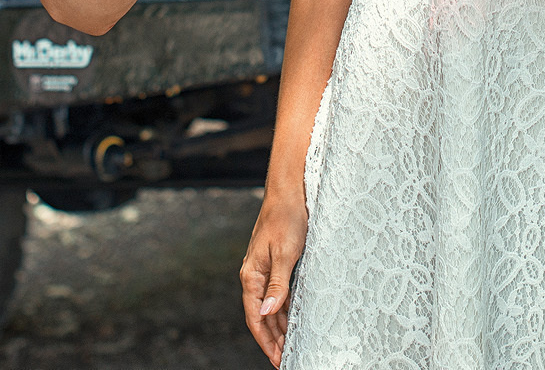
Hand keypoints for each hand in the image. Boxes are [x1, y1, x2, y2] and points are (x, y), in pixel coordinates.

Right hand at [241, 187, 306, 365]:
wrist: (290, 191)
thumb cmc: (287, 217)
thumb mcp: (285, 253)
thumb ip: (277, 284)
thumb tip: (267, 312)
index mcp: (251, 274)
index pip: (255, 317)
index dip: (266, 340)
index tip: (277, 358)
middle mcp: (255, 274)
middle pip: (261, 316)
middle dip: (273, 339)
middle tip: (286, 359)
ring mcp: (265, 270)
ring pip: (270, 307)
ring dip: (279, 327)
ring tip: (291, 346)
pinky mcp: (277, 264)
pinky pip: (278, 294)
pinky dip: (284, 310)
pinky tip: (293, 320)